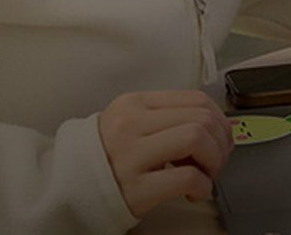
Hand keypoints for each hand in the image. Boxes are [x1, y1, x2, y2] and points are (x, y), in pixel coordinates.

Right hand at [96, 89, 233, 216]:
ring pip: (196, 138)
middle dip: (220, 143)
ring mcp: (132, 156)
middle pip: (201, 118)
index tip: (220, 138)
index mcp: (134, 104)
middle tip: (215, 162)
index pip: (195, 98)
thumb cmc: (108, 157)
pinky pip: (187, 178)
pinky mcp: (136, 188)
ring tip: (205, 175)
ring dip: (214, 161)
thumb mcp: (131, 124)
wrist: (70, 188)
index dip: (220, 119)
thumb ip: (167, 118)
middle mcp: (131, 125)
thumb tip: (218, 124)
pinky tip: (194, 192)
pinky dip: (203, 187)